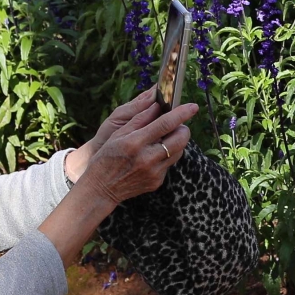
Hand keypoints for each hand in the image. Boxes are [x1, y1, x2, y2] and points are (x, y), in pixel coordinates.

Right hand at [74, 101, 199, 208]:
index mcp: (135, 143)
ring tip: (163, 139)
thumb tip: (158, 105)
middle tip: (176, 125)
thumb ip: (140, 119)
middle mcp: (147, 158)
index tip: (193, 106)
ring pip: (179, 151)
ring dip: (175, 142)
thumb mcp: (118, 134)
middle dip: (183, 128)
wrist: (101, 188)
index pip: (165, 124)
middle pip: (180, 139)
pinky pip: (169, 164)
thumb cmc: (107, 157)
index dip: (181, 113)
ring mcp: (154, 172)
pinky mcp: (157, 182)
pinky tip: (153, 155)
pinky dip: (166, 156)